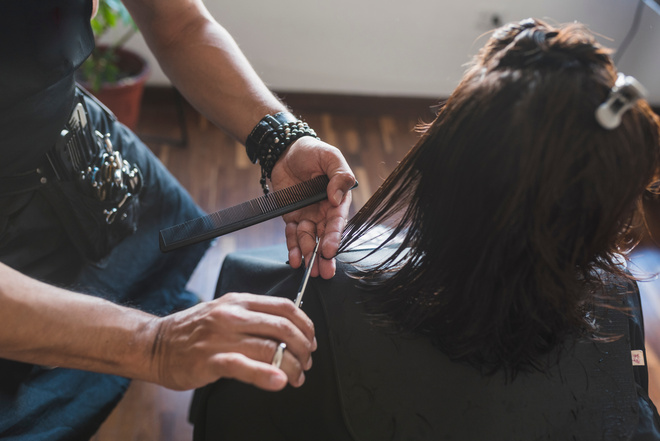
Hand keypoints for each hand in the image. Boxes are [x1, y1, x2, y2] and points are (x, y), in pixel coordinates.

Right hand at [148, 293, 316, 390]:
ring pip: (270, 348)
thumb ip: (252, 315)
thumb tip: (287, 326)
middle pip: (283, 327)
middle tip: (307, 361)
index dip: (305, 324)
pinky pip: (244, 366)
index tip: (311, 339)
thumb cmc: (192, 331)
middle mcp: (232, 315)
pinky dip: (266, 375)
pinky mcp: (210, 360)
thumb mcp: (224, 311)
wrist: (155, 344)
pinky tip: (279, 381)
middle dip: (303, 347)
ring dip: (292, 366)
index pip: (284, 306)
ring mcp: (220, 337)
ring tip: (297, 377)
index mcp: (238, 301)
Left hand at [270, 137, 354, 278]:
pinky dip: (293, 248)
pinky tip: (295, 260)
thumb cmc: (313, 152)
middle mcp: (323, 212)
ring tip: (307, 271)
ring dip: (308, 256)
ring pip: (308, 240)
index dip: (333, 237)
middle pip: (324, 238)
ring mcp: (307, 216)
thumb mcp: (330, 157)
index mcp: (337, 200)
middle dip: (324, 257)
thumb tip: (337, 197)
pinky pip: (292, 236)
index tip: (329, 250)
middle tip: (324, 273)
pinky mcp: (291, 217)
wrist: (286, 150)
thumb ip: (339, 175)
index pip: (336, 222)